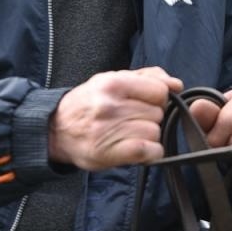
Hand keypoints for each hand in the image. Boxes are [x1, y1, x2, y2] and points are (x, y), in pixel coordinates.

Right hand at [49, 67, 181, 169]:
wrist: (55, 129)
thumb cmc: (89, 103)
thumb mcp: (112, 79)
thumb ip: (147, 77)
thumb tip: (176, 84)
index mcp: (113, 83)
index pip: (160, 91)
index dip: (156, 98)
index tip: (144, 104)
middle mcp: (110, 105)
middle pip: (157, 113)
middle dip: (149, 117)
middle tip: (131, 120)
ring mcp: (109, 130)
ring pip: (154, 132)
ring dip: (147, 136)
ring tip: (129, 134)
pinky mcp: (109, 153)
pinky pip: (150, 151)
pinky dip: (150, 153)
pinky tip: (138, 150)